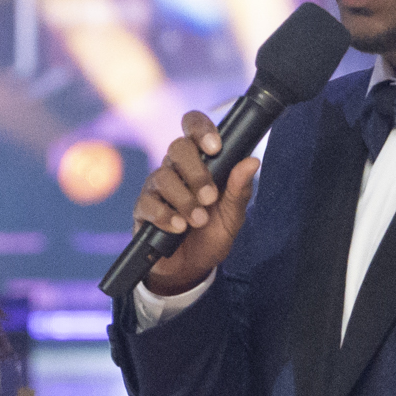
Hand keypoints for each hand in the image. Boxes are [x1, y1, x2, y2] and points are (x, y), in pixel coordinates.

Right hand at [129, 111, 260, 296]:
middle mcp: (175, 168)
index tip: (215, 147)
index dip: (201, 129)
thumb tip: (253, 161)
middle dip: (197, 173)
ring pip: (163, 177)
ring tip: (198, 221)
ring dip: (185, 200)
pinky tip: (179, 228)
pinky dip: (166, 216)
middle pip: (177, 148)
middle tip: (210, 198)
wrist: (192, 268)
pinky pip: (148, 204)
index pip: (192, 127)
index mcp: (199, 160)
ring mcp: (156, 188)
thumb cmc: (212, 234)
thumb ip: (239, 189)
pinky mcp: (143, 210)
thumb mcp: (233, 214)